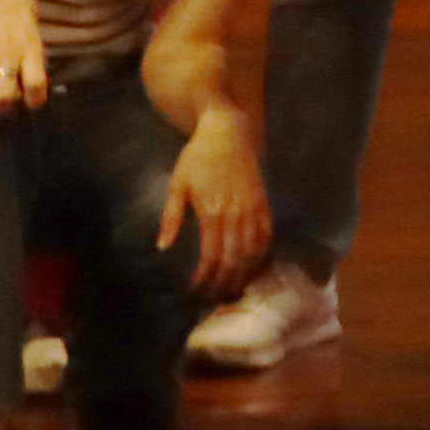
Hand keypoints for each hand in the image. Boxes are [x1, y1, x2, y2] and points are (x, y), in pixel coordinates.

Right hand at [0, 0, 52, 117]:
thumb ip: (35, 58)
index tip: (32, 105)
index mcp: (30, 50)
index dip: (35, 101)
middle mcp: (8, 54)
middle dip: (5, 110)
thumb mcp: (35, 34)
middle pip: (6, 94)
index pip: (36, 85)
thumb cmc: (22, 12)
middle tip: (4, 113)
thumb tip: (36, 85)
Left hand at [158, 105, 272, 295]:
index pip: (212, 255)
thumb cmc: (197, 157)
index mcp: (212, 210)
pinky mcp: (263, 203)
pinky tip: (253, 267)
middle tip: (213, 298)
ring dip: (244, 273)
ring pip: (253, 251)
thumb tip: (162, 247)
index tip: (195, 290)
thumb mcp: (177, 185)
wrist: (227, 132)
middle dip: (225, 282)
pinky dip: (262, 255)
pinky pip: (267, 235)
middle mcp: (236, 213)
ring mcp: (253, 208)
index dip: (205, 277)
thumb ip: (171, 218)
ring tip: (233, 289)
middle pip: (234, 258)